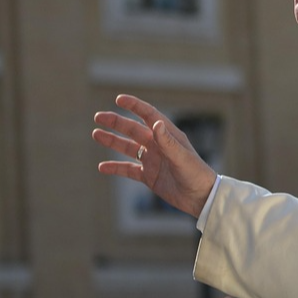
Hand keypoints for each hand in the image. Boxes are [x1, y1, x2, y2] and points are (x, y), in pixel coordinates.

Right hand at [92, 94, 217, 217]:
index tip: (119, 99)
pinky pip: (128, 169)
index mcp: (168, 135)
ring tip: (96, 134)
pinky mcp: (149, 176)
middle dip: (116, 122)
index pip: (149, 115)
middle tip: (98, 117)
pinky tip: (102, 167)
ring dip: (112, 141)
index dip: (134, 106)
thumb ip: (167, 142)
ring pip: (128, 147)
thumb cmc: (196, 175)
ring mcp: (152, 160)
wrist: (201, 198)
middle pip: (133, 130)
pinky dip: (115, 168)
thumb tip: (155, 123)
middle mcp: (158, 145)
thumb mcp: (182, 158)